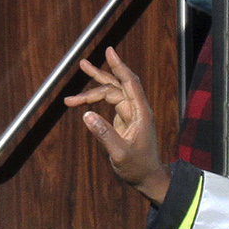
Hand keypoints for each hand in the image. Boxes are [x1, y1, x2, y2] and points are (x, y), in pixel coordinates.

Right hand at [64, 46, 169, 203]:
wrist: (147, 178)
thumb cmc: (137, 167)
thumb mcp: (119, 154)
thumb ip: (104, 134)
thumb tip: (86, 115)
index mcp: (140, 113)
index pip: (130, 83)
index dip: (119, 66)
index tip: (109, 51)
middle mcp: (136, 109)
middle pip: (117, 85)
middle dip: (99, 76)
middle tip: (81, 64)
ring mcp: (130, 113)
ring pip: (112, 92)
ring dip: (95, 86)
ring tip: (82, 68)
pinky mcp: (124, 119)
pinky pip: (110, 102)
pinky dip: (96, 99)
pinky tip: (84, 99)